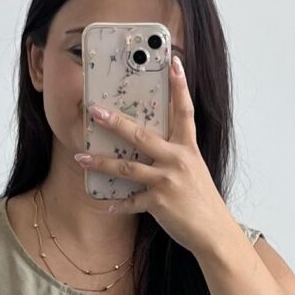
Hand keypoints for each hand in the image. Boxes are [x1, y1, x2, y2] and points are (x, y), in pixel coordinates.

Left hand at [73, 52, 232, 257]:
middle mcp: (177, 160)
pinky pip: (130, 202)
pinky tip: (102, 204)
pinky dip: (115, 204)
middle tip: (95, 111)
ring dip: (100, 162)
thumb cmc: (202, 200)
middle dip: (116, 122)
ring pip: (127, 168)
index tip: (174, 62)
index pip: (185, 111)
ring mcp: (167, 181)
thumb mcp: (194, 170)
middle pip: (142, 136)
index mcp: (188, 148)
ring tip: (80, 157)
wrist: (214, 232)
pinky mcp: (159, 203)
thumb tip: (151, 144)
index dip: (180, 86)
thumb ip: (175, 155)